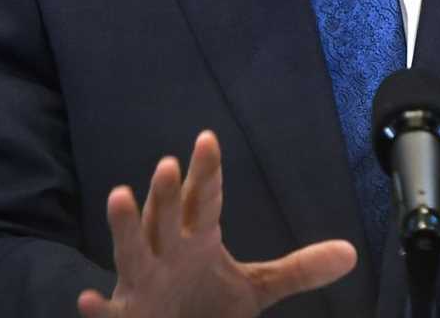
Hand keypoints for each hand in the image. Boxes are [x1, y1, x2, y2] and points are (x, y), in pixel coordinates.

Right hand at [77, 131, 355, 317]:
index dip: (206, 171)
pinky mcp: (126, 317)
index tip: (209, 138)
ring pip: (131, 250)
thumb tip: (352, 254)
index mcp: (197, 239)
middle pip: (165, 217)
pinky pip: (109, 312)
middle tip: (167, 163)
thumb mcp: (256, 287)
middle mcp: (166, 253)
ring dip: (125, 225)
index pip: (204, 199)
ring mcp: (142, 284)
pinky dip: (98, 306)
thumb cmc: (207, 305)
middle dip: (165, 193)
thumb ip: (299, 269)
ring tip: (118, 195)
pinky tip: (87, 297)